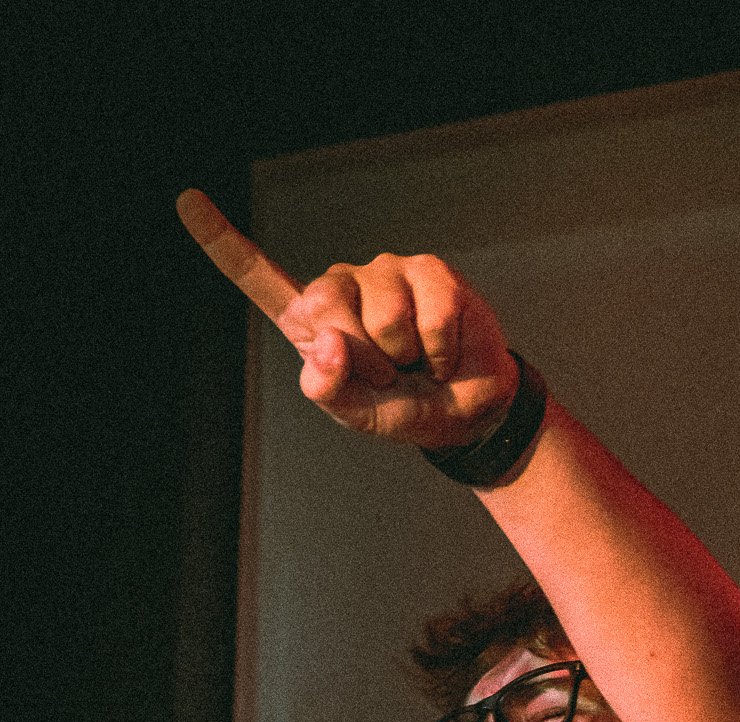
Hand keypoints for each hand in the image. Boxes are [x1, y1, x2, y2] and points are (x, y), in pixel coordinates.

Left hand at [177, 189, 517, 448]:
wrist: (466, 410)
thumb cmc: (404, 408)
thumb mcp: (357, 416)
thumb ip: (329, 389)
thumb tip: (330, 343)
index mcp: (311, 321)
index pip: (258, 278)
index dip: (223, 242)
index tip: (186, 200)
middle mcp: (341, 287)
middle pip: (324, 307)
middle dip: (363, 358)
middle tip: (390, 375)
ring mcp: (384, 273)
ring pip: (383, 317)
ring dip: (407, 357)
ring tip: (417, 362)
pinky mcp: (429, 271)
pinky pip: (430, 316)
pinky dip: (440, 351)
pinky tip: (442, 352)